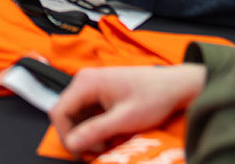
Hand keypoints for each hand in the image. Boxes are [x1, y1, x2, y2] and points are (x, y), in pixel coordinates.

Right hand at [50, 64, 205, 157]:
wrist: (175, 86)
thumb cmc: (153, 97)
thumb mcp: (124, 119)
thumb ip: (95, 131)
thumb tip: (71, 145)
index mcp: (86, 83)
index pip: (59, 112)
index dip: (66, 136)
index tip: (81, 152)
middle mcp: (85, 81)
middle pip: (66, 115)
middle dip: (78, 136)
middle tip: (97, 152)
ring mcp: (92, 86)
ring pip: (77, 116)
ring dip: (88, 134)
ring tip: (107, 144)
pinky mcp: (100, 92)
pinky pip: (88, 114)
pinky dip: (95, 128)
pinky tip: (111, 135)